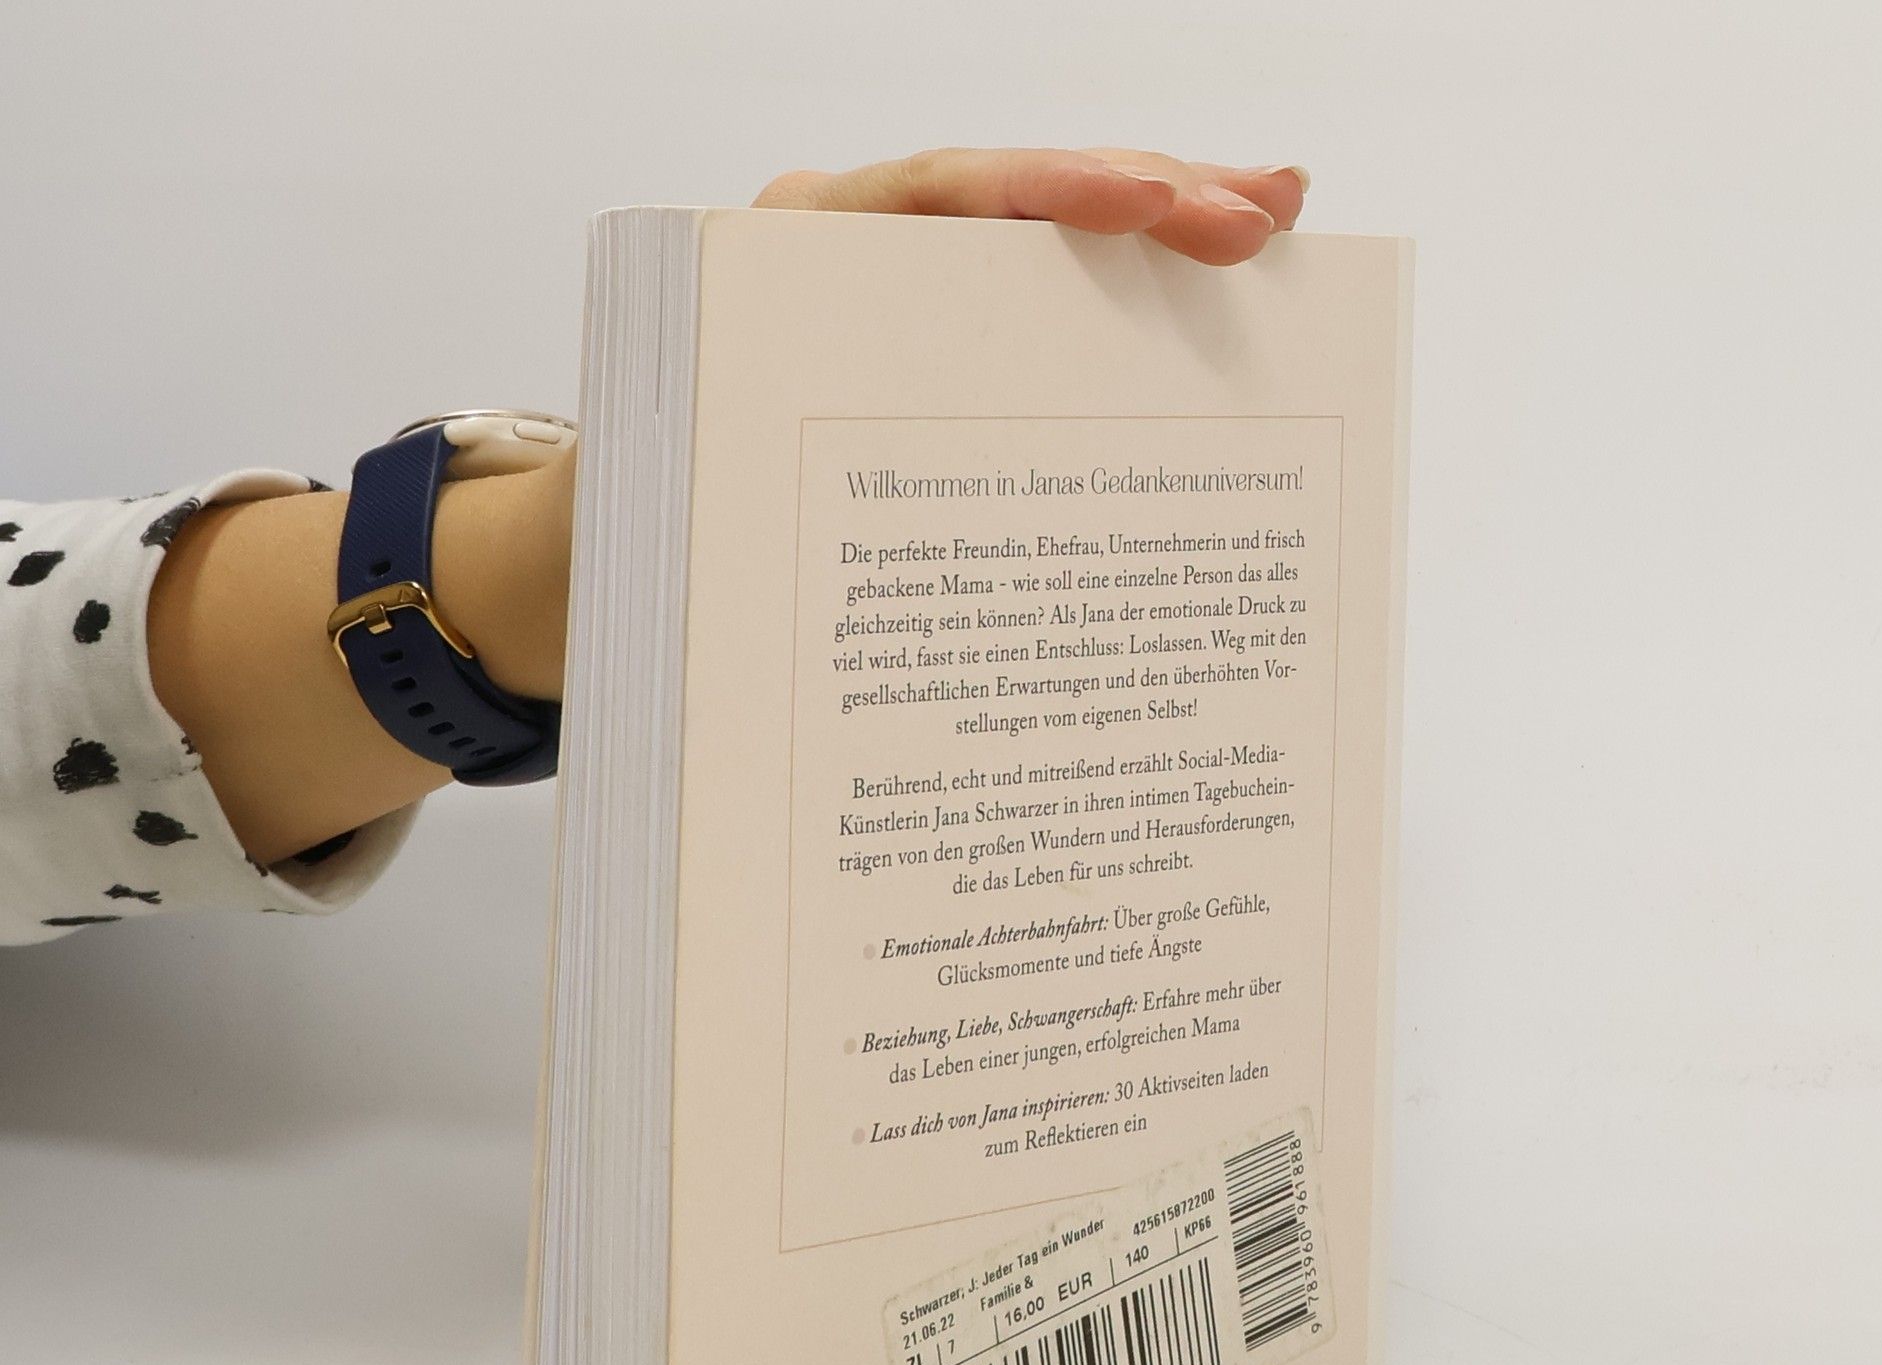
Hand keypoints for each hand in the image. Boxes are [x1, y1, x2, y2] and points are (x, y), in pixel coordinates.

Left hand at [484, 144, 1308, 699]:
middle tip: (1262, 216)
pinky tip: (1205, 293)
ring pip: (1035, 248)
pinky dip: (1117, 303)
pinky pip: (1030, 309)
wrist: (590, 547)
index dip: (1045, 197)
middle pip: (1008, 200)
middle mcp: (837, 264)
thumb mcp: (669, 520)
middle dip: (1144, 198)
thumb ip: (752, 519)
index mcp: (770, 275)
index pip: (925, 197)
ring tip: (1270, 223)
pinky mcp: (922, 349)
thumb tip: (843, 629)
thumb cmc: (629, 536)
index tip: (1148, 205)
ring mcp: (888, 302)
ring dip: (1157, 234)